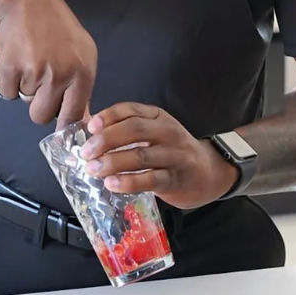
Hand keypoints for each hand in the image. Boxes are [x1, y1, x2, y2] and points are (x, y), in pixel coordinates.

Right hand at [0, 0, 96, 126]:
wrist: (27, 3)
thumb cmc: (57, 29)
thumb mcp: (82, 54)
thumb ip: (81, 88)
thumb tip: (81, 120)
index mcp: (82, 72)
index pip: (73, 114)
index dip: (63, 125)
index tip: (59, 132)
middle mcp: (60, 74)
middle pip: (42, 116)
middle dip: (37, 106)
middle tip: (39, 84)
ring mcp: (34, 71)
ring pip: (24, 101)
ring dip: (24, 86)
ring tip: (31, 61)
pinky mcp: (10, 67)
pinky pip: (6, 91)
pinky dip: (8, 80)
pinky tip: (17, 60)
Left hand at [79, 102, 237, 208]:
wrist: (209, 171)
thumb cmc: (171, 151)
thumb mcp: (154, 132)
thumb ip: (126, 131)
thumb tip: (88, 136)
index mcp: (158, 116)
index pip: (131, 110)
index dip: (109, 116)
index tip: (90, 127)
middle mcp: (167, 132)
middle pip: (134, 130)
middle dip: (106, 140)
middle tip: (86, 152)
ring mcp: (174, 155)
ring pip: (141, 156)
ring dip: (112, 162)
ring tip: (93, 169)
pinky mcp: (175, 179)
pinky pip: (150, 179)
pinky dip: (129, 182)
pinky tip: (112, 184)